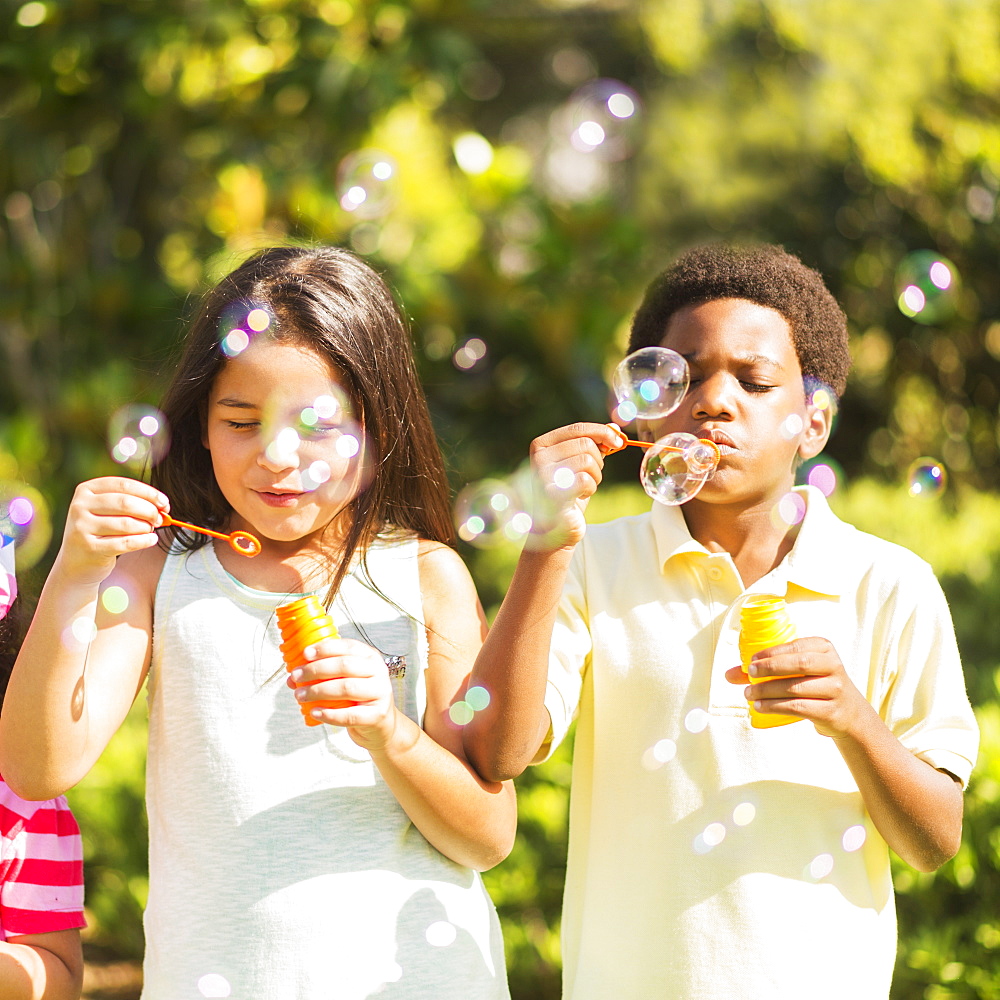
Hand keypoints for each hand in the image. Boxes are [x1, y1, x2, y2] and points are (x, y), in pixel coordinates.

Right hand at [55, 477, 168, 585]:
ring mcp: (82, 527)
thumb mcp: (108, 512)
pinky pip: (125, 543)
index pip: (124, 485)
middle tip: (159, 519)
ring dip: (146, 528)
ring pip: (127, 524)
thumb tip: (163, 505)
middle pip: (126, 503)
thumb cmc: (100, 532)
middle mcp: (80, 506)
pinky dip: (144, 541)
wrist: (76, 563)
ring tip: (150, 530)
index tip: (165, 503)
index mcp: (86, 490)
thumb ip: (131, 503)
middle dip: (149, 511)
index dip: (149, 493)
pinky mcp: (89, 548)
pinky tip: (151, 540)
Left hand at [287, 637, 396, 750]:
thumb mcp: (346, 678)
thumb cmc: (359, 696)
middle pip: (345, 666)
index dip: (325, 648)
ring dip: (318, 691)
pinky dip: (329, 714)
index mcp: (370, 656)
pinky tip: (314, 712)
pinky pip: (350, 715)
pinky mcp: (377, 714)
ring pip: (346, 688)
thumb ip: (324, 673)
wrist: (380, 722)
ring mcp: (380, 693)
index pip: (348, 646)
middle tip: (296, 676)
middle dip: (316, 670)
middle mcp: (378, 671)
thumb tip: (293, 677)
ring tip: (300, 695)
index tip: (305, 654)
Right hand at [527, 422, 623, 548]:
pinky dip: (590, 488)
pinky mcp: (552, 493)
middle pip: (586, 444)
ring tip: (584, 486)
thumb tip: (615, 428)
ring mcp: (543, 475)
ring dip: (595, 476)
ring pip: (587, 461)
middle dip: (598, 460)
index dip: (603, 432)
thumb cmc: (568, 492)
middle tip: (592, 474)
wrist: (555, 526)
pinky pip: (585, 480)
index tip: (619, 442)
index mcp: (542, 444)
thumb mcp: (581, 464)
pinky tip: (580, 495)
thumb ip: (594, 444)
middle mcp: (539, 457)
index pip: (578, 428)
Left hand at [724, 637, 873, 738]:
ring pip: (796, 688)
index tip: (750, 661)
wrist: (849, 713)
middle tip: (748, 674)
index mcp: (824, 648)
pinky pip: (799, 707)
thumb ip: (767, 669)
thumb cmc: (815, 685)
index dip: (771, 653)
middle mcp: (833, 666)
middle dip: (769, 668)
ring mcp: (835, 689)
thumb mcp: (799, 671)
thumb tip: (729, 674)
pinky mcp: (831, 711)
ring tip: (749, 694)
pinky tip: (761, 706)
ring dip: (767, 691)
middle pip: (798, 664)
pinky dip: (776, 706)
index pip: (795, 646)